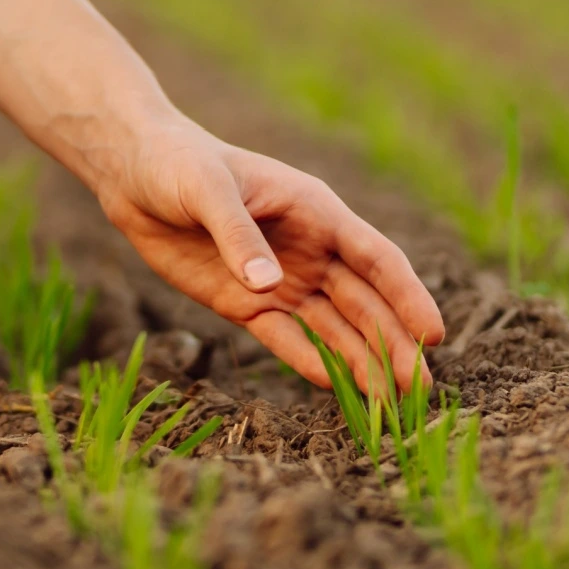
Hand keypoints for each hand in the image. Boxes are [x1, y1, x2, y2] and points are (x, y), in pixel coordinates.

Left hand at [94, 116, 445, 392]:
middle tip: (422, 390)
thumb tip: (267, 284)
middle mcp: (310, 250)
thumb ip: (238, 235)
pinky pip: (286, 338)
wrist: (136, 175)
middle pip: (364, 303)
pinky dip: (310, 361)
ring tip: (391, 403)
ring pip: (333, 328)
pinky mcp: (247, 304)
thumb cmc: (179, 165)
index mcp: (316, 212)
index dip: (407, 296)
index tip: (433, 335)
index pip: (376, 259)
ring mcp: (281, 280)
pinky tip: (335, 388)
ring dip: (362, 362)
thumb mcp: (207, 190)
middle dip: (394, 344)